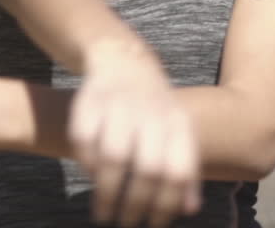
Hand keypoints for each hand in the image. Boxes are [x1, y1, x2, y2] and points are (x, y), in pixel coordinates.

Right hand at [71, 41, 201, 227]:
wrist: (124, 62)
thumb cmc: (154, 112)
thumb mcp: (177, 134)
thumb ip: (184, 170)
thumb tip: (189, 210)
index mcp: (177, 123)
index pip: (179, 171)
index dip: (166, 204)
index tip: (153, 224)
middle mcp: (151, 113)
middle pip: (148, 168)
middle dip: (135, 203)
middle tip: (125, 223)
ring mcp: (119, 104)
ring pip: (114, 157)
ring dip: (107, 191)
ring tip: (104, 213)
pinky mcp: (89, 100)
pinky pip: (85, 140)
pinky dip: (86, 163)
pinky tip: (90, 177)